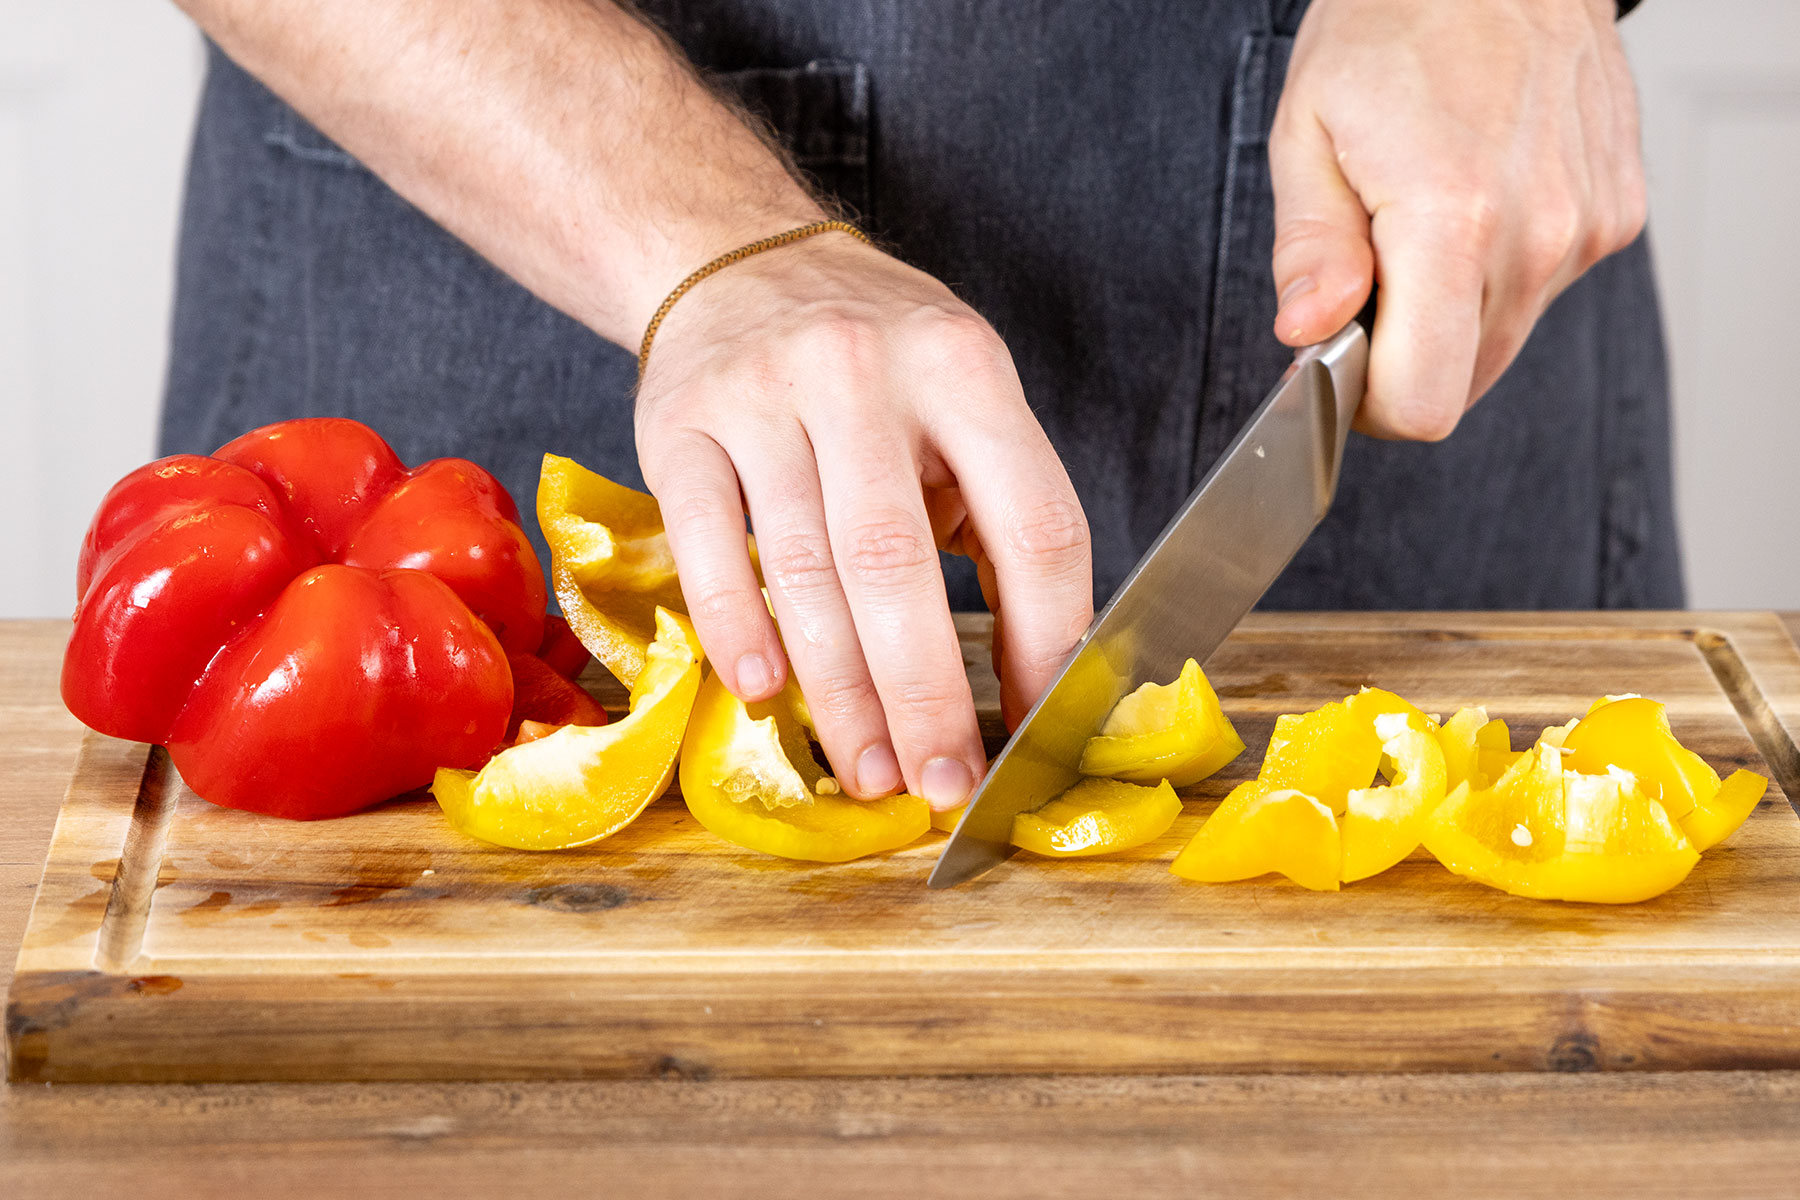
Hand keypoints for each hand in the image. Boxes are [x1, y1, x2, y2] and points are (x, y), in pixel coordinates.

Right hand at [635, 233, 1092, 807]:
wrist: (734, 257)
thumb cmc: (875, 356)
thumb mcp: (966, 394)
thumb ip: (1000, 513)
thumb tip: (1040, 674)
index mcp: (964, 367)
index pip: (1031, 523)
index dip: (1046, 639)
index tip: (1038, 723)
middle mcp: (863, 373)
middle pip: (900, 564)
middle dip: (927, 695)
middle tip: (942, 785)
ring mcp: (762, 397)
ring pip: (805, 570)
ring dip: (840, 692)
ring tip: (870, 769)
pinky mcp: (678, 427)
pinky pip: (707, 545)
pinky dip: (736, 627)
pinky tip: (763, 692)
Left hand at [1269, 0, 1646, 438]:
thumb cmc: (1394, 25)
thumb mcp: (1307, 132)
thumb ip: (1310, 248)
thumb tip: (1308, 331)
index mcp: (1452, 221)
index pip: (1422, 402)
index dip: (1367, 403)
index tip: (1340, 360)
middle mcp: (1536, 234)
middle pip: (1462, 383)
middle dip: (1404, 354)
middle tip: (1370, 273)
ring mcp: (1586, 227)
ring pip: (1501, 341)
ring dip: (1451, 311)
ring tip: (1422, 218)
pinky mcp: (1615, 215)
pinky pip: (1542, 289)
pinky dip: (1498, 268)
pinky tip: (1477, 197)